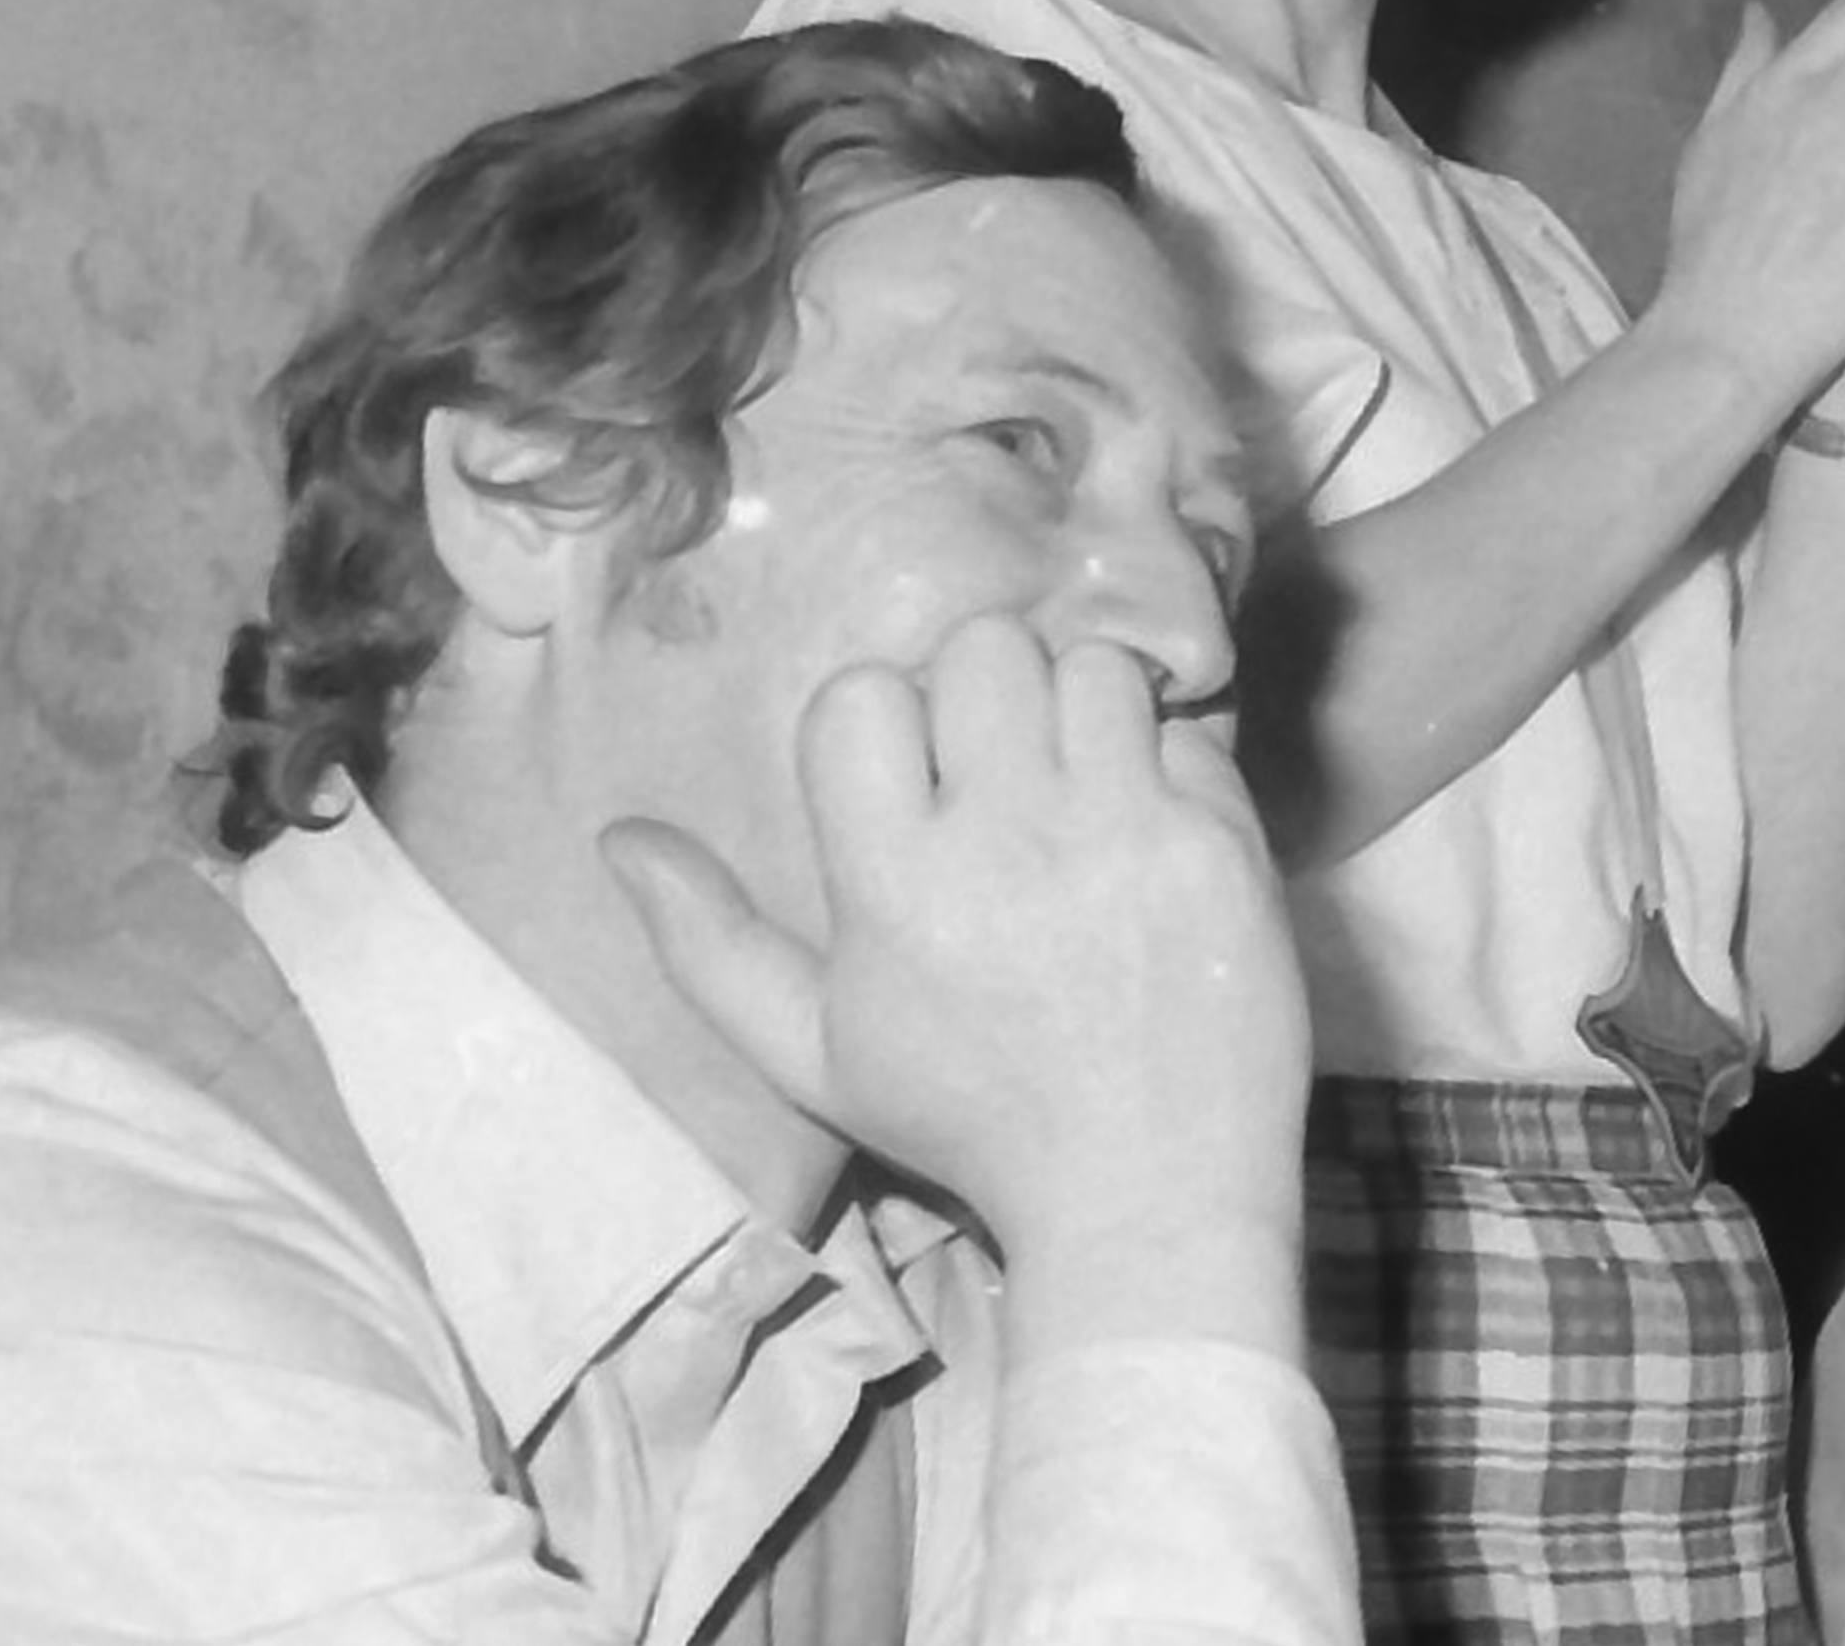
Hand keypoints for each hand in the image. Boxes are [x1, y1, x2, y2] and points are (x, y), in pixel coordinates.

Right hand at [603, 613, 1309, 1268]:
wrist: (1145, 1194)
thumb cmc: (971, 1123)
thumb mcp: (815, 1056)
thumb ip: (710, 946)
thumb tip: (621, 836)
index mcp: (896, 884)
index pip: (863, 697)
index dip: (884, 721)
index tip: (914, 780)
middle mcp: (1010, 839)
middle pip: (988, 649)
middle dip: (989, 692)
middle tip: (1004, 768)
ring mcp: (1127, 833)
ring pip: (1097, 668)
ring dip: (1084, 711)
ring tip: (1080, 788)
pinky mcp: (1223, 844)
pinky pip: (1191, 733)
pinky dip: (1172, 768)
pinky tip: (1155, 835)